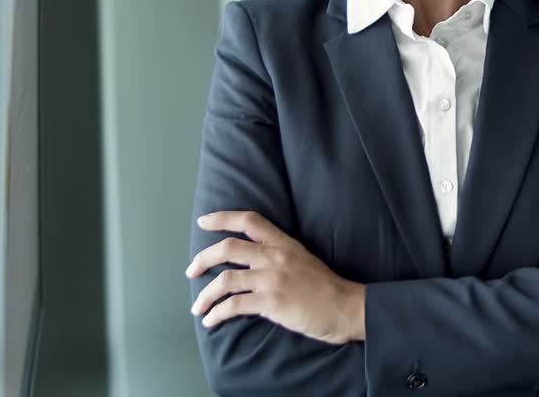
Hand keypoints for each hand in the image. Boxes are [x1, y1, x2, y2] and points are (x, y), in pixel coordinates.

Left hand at [187, 210, 364, 344]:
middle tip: (191, 270)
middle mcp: (275, 257)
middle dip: (203, 259)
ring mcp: (272, 279)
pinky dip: (217, 313)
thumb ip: (279, 257)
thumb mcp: (303, 260)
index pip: (249, 220)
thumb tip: (253, 265)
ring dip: (206, 295)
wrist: (346, 307)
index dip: (222, 218)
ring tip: (197, 307)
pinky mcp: (271, 302)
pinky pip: (234, 305)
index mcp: (283, 243)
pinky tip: (211, 320)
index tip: (203, 221)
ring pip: (225, 280)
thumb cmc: (326, 288)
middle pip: (228, 248)